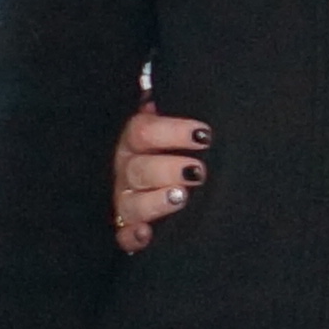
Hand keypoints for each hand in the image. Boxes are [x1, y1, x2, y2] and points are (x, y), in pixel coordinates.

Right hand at [112, 107, 208, 255]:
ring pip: (131, 202)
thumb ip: (180, 105)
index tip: (205, 135)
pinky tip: (148, 234)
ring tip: (181, 197)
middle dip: (168, 169)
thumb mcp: (181, 125)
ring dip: (155, 201)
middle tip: (198, 172)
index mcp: (136, 139)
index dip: (173, 132)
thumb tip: (171, 92)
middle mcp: (127, 167)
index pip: (143, 130)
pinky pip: (123, 235)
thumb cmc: (182, 145)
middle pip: (139, 168)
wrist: (176, 176)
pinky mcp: (128, 227)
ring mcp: (125, 198)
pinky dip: (134, 236)